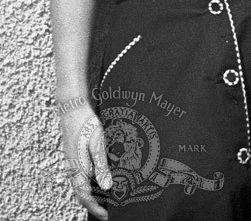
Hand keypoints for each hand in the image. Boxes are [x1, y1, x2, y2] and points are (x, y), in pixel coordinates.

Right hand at [59, 101, 110, 219]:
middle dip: (94, 205)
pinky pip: (81, 177)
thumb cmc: (86, 125)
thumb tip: (106, 187)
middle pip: (82, 194)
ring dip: (93, 195)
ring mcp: (72, 164)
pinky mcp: (74, 158)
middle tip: (108, 211)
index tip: (106, 216)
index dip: (95, 208)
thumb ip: (102, 166)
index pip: (85, 197)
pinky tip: (101, 181)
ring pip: (81, 186)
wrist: (72, 110)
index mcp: (77, 169)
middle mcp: (73, 170)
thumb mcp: (98, 145)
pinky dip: (90, 184)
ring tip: (107, 200)